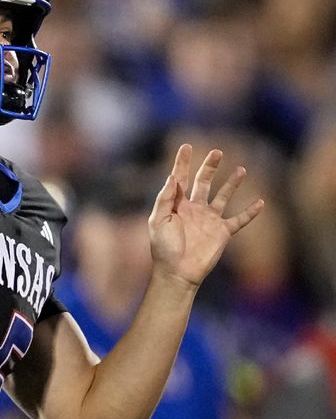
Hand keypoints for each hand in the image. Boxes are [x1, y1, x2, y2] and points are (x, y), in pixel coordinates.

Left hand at [148, 144, 263, 287]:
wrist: (177, 272)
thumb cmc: (163, 247)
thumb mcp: (158, 220)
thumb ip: (165, 198)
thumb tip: (172, 177)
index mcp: (177, 204)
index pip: (180, 178)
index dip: (183, 162)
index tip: (186, 146)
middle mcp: (194, 209)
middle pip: (203, 182)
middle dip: (210, 167)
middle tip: (217, 152)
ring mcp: (209, 220)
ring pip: (223, 197)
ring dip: (232, 184)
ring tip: (241, 169)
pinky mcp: (222, 233)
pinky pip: (239, 220)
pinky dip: (249, 212)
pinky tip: (259, 203)